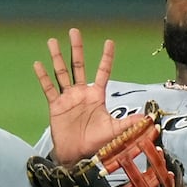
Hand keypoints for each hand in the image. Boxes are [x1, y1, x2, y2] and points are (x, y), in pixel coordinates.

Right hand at [33, 28, 143, 165]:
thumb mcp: (115, 131)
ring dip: (57, 57)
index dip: (106, 57)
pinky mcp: (56, 105)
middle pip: (78, 66)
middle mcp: (81, 92)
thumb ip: (129, 122)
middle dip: (77, 48)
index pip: (102, 72)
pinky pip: (49, 88)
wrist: (78, 155)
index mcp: (96, 95)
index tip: (109, 41)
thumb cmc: (96, 142)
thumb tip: (148, 118)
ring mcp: (68, 97)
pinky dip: (43, 77)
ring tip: (52, 41)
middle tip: (74, 31)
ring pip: (61, 73)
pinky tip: (38, 64)